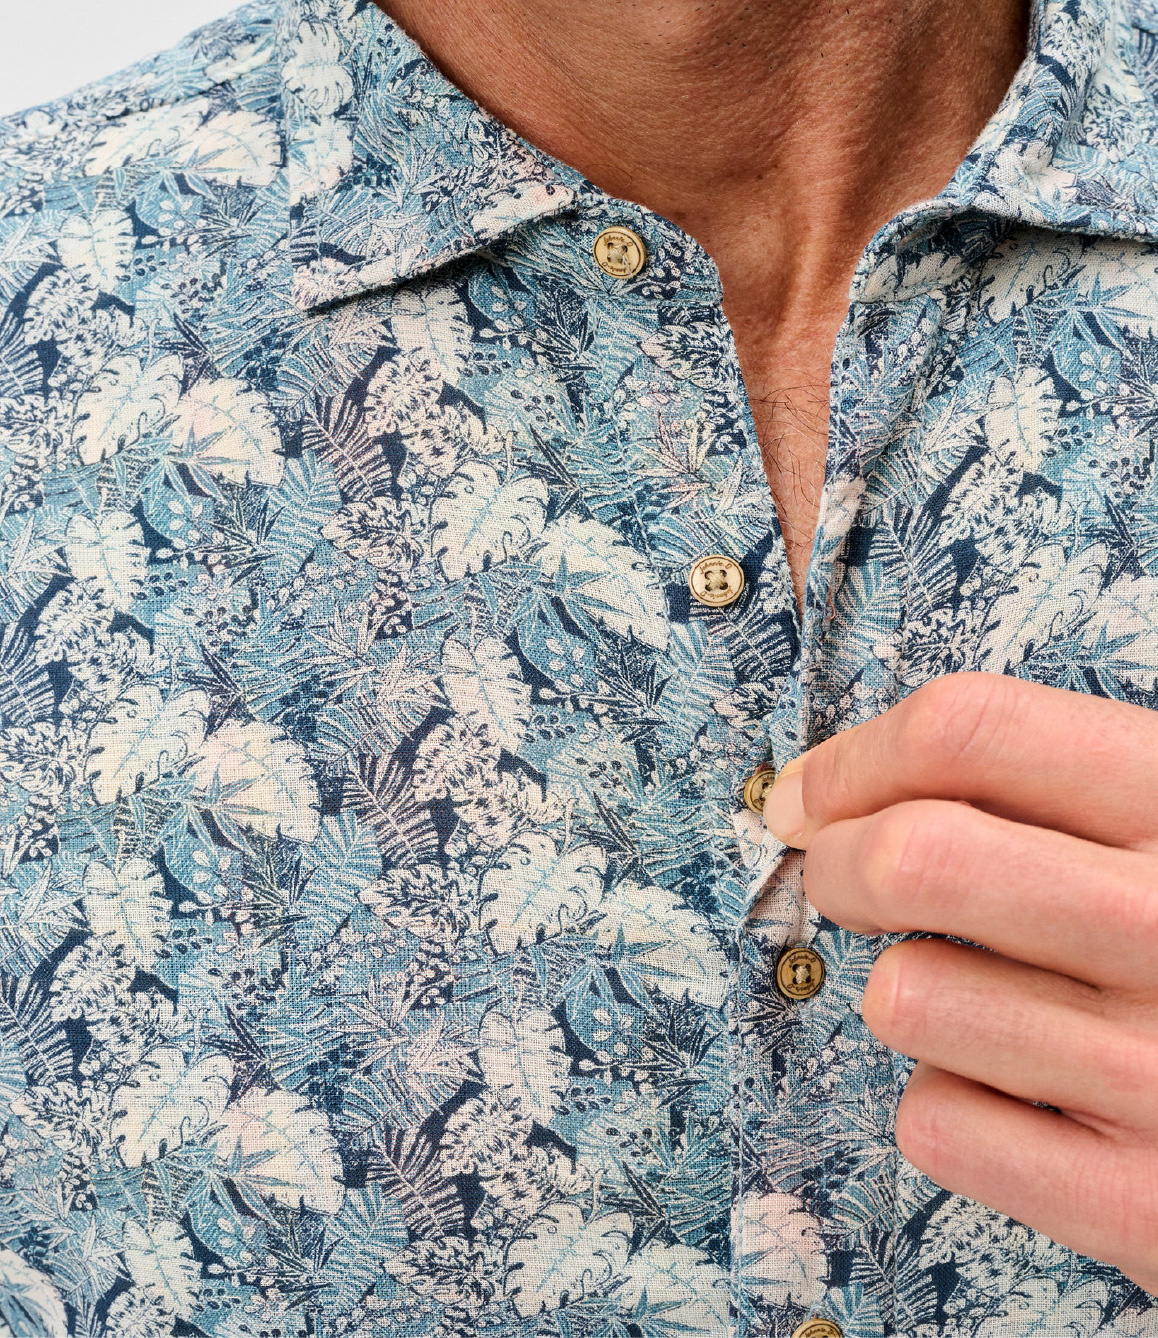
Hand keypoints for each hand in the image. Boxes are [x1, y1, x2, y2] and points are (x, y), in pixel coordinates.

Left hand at [761, 672, 1157, 1293]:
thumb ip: (1042, 787)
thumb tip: (825, 793)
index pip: (970, 729)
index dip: (857, 758)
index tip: (808, 796)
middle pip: (912, 857)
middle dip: (841, 866)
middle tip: (845, 880)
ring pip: (908, 997)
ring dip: (917, 996)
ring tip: (991, 1002)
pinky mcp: (1145, 1205)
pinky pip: (937, 1125)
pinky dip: (954, 1109)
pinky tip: (1024, 1097)